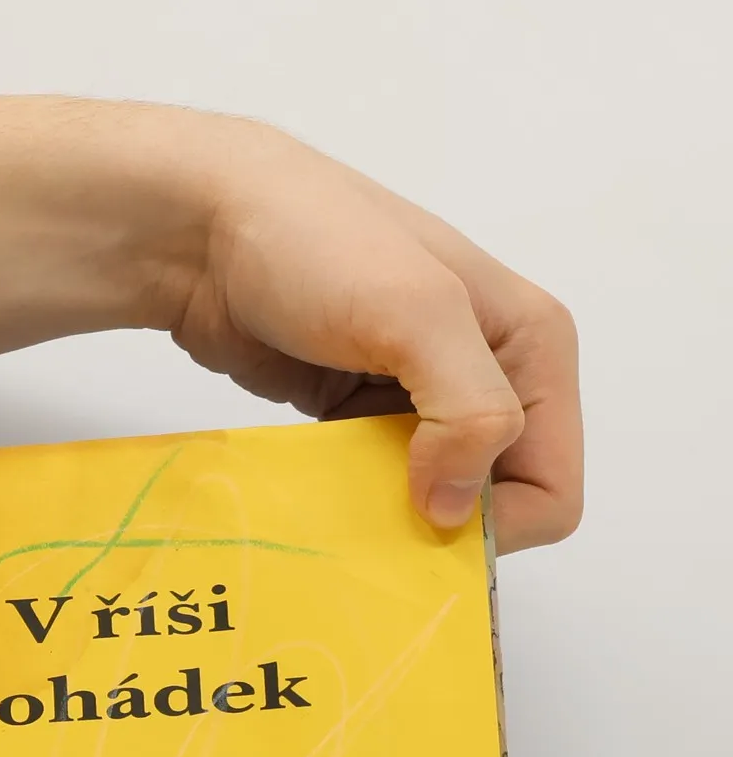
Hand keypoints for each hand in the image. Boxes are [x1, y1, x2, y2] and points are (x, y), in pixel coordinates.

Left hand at [160, 112, 580, 552]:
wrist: (206, 232)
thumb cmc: (315, 247)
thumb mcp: (416, 313)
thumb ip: (468, 410)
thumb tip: (455, 508)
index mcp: (531, 347)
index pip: (551, 485)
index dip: (495, 517)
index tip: (419, 504)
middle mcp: (487, 377)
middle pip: (493, 503)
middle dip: (439, 524)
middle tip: (371, 509)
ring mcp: (416, 401)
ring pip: (429, 503)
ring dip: (387, 517)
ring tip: (334, 496)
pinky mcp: (354, 417)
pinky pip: (372, 489)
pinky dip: (348, 501)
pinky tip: (312, 490)